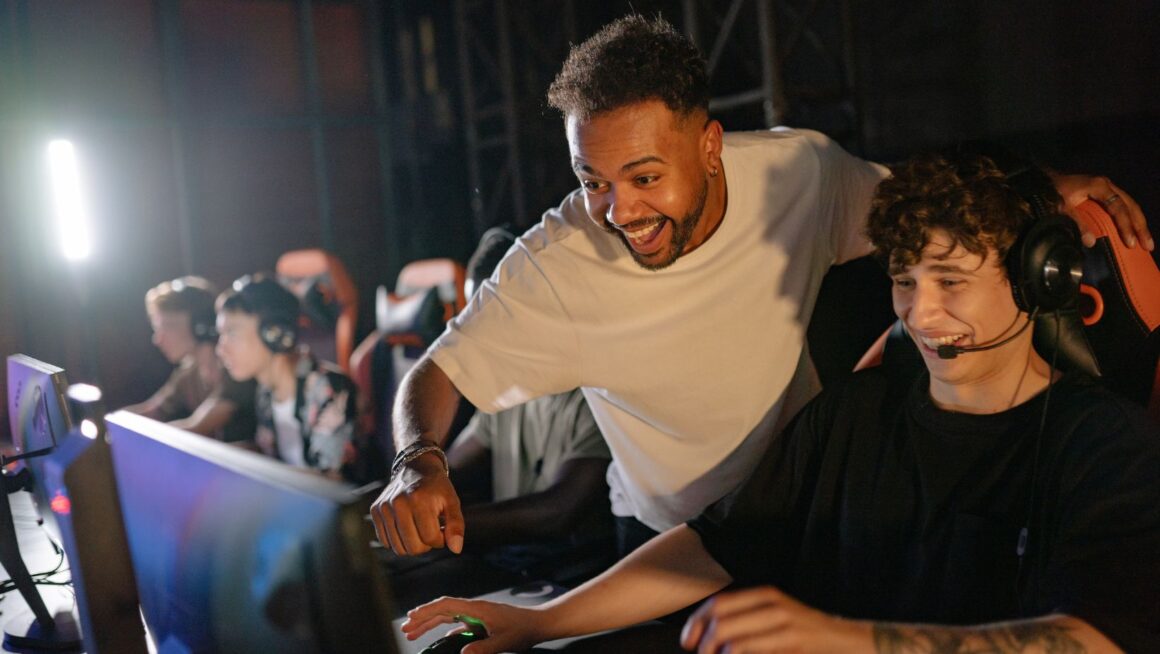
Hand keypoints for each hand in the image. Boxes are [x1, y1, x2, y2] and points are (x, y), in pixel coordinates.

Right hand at [370, 453, 464, 554]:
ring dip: (412, 544)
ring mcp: (384, 507)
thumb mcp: (452, 501)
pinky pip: (385, 542)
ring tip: (419, 528)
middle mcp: (398, 503)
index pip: (430, 539)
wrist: (416, 467)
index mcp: (419, 500)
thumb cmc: (436, 487)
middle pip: (413, 548)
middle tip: (431, 530)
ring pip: (399, 549)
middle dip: (427, 545)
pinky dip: (398, 541)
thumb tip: (455, 548)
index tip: (442, 528)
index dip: (440, 539)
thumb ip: (456, 525)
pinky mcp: (375, 510)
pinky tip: (407, 528)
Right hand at [402, 597, 545, 653]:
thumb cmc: (523, 629)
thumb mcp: (503, 641)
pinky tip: (437, 639)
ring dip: (430, 623)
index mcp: (477, 608)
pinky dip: (443, 630)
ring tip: (413, 632)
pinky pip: (456, 624)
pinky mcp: (480, 621)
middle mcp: (474, 609)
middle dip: (422, 618)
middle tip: (405, 628)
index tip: (412, 617)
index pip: (446, 605)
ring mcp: (476, 614)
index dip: (427, 610)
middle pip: (442, 610)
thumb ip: (483, 648)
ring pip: (447, 617)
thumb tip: (463, 653)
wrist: (538, 623)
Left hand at [680, 586, 868, 652]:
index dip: (697, 622)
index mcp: (765, 595)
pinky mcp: (794, 645)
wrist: (846, 640)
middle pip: (722, 622)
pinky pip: (755, 652)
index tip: (688, 641)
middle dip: (705, 643)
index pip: (719, 604)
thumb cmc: (804, 631)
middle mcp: (773, 606)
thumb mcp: (775, 614)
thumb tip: (707, 632)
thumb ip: (746, 617)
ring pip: (736, 642)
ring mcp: (785, 627)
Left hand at [1050, 173, 1153, 250]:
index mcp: (1100, 186)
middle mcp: (1108, 185)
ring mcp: (1108, 188)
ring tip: (1146, 243)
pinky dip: (1131, 219)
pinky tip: (1135, 232)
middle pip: (1131, 206)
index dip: (1126, 226)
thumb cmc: (1054, 192)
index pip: (1119, 208)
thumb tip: (1091, 242)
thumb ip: (1077, 223)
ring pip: (1130, 206)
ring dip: (1139, 224)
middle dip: (1140, 227)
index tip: (1131, 243)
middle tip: (1148, 246)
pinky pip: (1123, 206)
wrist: (1047, 180)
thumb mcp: (1063, 208)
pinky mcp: (1105, 193)